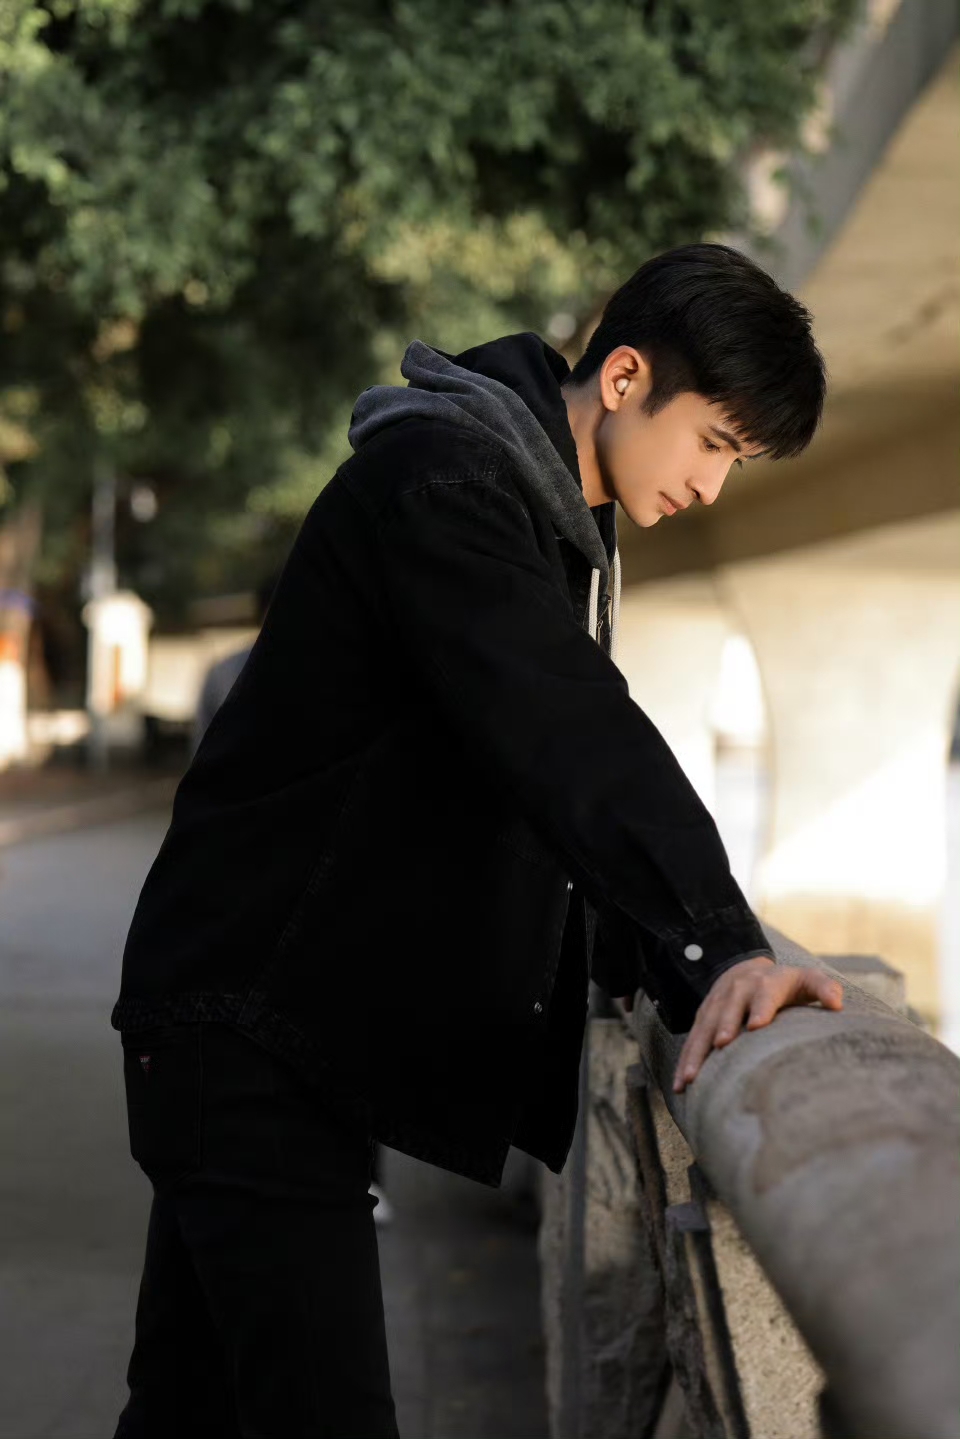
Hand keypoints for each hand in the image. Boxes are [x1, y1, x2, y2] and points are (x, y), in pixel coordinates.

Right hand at [672, 956, 842, 1092]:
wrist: (744, 968)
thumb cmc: (785, 984)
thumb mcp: (806, 980)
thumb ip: (824, 988)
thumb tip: (837, 1005)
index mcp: (766, 984)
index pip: (765, 995)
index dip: (761, 1008)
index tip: (757, 1025)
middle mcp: (738, 991)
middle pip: (729, 1008)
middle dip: (724, 1025)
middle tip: (721, 1044)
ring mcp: (717, 1004)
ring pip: (705, 1027)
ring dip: (697, 1050)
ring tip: (691, 1076)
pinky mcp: (703, 1017)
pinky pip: (693, 1039)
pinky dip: (685, 1060)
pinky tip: (680, 1084)